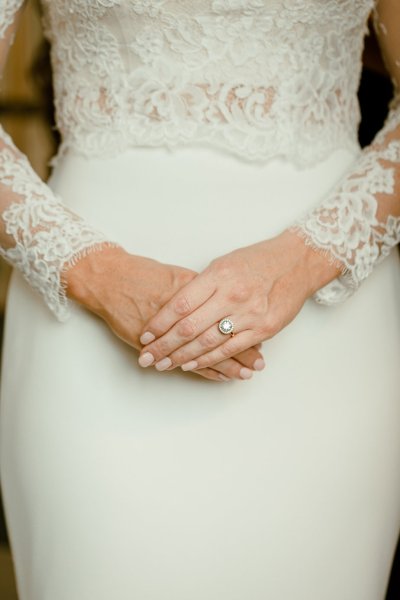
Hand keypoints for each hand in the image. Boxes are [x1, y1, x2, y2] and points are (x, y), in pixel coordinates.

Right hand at [64, 245, 264, 381]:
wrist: (110, 279)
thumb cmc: (143, 275)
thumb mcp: (179, 275)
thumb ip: (202, 290)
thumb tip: (225, 302)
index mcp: (198, 289)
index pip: (231, 313)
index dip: (247, 328)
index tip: (262, 340)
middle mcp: (189, 311)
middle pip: (224, 334)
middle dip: (243, 351)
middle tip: (259, 364)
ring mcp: (174, 331)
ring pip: (208, 351)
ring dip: (228, 365)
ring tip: (245, 375)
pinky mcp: (160, 345)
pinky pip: (186, 361)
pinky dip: (204, 370)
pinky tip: (219, 377)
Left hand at [138, 230, 341, 371]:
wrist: (297, 262)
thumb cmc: (258, 261)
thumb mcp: (224, 264)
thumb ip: (201, 285)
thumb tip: (175, 307)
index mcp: (218, 276)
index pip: (180, 305)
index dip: (160, 323)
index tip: (146, 335)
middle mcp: (231, 295)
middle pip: (189, 327)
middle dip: (164, 345)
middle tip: (148, 357)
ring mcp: (249, 314)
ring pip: (207, 342)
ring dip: (182, 357)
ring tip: (163, 365)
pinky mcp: (263, 329)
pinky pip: (230, 349)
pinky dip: (209, 359)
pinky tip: (192, 365)